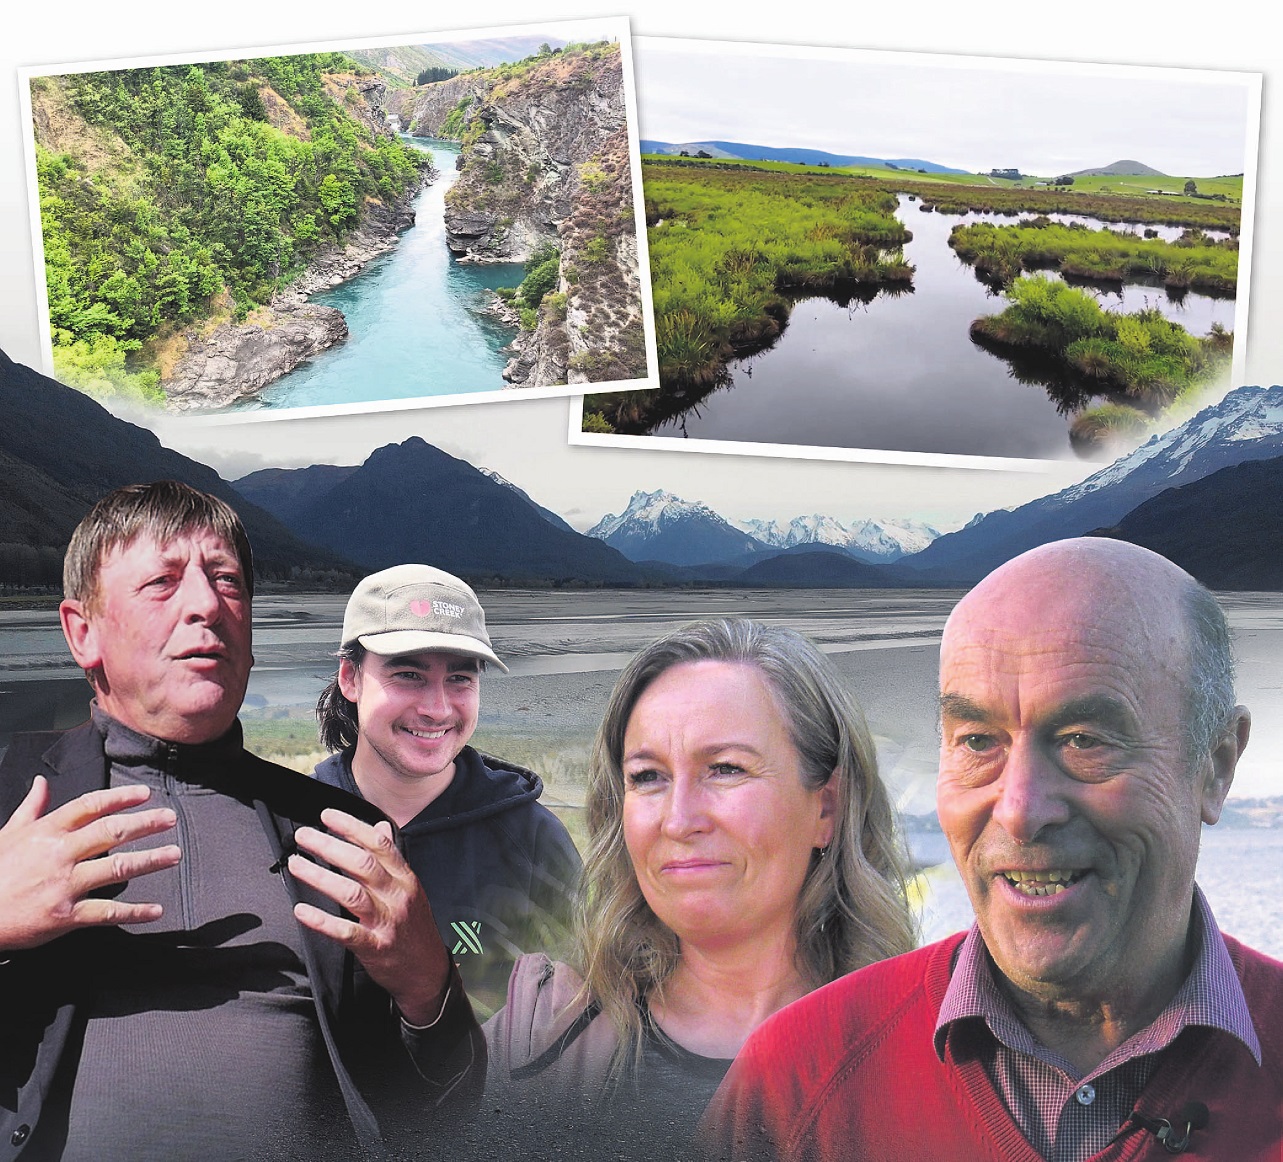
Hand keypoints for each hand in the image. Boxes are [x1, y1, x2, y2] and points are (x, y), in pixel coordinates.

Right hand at [0, 776, 180, 951]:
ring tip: (174, 854)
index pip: (90, 806)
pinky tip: (156, 910)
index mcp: (46, 832)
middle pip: (111, 832)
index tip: (145, 794)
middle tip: (170, 819)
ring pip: (116, 868)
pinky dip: (135, 912)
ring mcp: (63, 885)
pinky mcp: (65, 915)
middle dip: (146, 823)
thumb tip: (41, 782)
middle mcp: (59, 854)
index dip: (120, 797)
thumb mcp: (7, 834)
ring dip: (150, 861)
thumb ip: (31, 808)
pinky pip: (107, 912)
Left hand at [289, 809, 449, 1025]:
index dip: (352, 827)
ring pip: (352, 893)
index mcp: (406, 879)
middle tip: (303, 835)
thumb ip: (393, 859)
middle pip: (363, 863)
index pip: (379, 844)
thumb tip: (380, 827)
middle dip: (330, 846)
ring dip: (320, 876)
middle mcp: (397, 896)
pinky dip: (322, 921)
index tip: (327, 815)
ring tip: (296, 864)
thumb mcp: (411, 888)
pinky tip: (301, 910)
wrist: (427, 973)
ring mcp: (387, 922)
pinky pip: (346, 932)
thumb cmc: (414, 927)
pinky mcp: (374, 947)